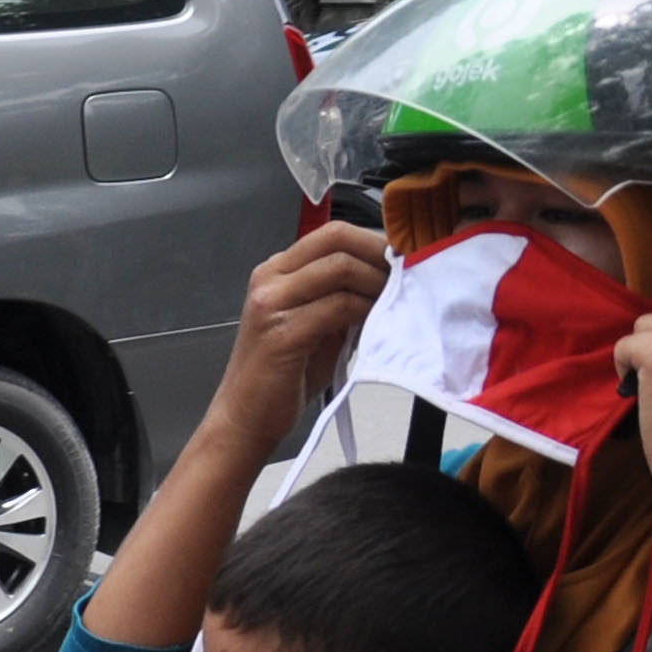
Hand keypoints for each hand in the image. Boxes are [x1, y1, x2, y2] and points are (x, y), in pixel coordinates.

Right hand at [205, 224, 390, 451]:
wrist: (245, 418)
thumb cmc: (282, 375)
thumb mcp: (313, 323)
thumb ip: (341, 295)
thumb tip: (390, 277)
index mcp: (275, 272)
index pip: (333, 233)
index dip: (375, 240)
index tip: (403, 259)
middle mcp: (269, 279)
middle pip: (337, 240)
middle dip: (380, 255)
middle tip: (406, 277)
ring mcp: (271, 304)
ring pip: (341, 269)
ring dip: (377, 284)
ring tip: (394, 304)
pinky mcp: (281, 332)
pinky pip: (338, 306)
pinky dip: (366, 311)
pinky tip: (376, 325)